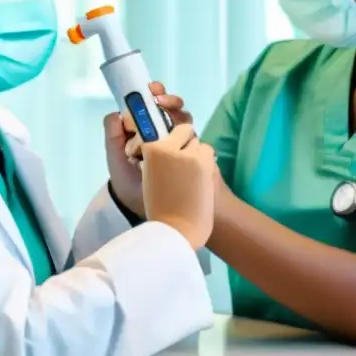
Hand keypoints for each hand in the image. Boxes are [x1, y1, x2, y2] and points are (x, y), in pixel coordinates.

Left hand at [104, 83, 191, 215]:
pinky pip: (194, 138)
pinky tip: (185, 137)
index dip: (152, 93)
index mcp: (143, 128)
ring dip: (179, 112)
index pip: (150, 104)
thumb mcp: (116, 158)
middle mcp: (162, 131)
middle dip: (169, 99)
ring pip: (183, 119)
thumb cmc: (128, 181)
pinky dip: (191, 134)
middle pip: (170, 107)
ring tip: (169, 114)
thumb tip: (116, 113)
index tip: (150, 90)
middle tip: (160, 100)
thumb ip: (113, 136)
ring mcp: (178, 142)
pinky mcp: (191, 154)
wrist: (144, 206)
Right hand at [141, 124, 216, 250]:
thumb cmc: (159, 207)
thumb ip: (155, 157)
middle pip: (182, 130)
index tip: (167, 152)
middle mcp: (167, 146)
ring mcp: (187, 152)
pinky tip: (200, 175)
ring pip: (196, 141)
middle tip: (181, 163)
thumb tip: (167, 145)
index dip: (166, 138)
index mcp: (150, 149)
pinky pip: (207, 150)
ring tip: (191, 171)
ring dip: (195, 151)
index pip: (160, 128)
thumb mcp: (147, 176)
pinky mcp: (203, 161)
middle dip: (183, 142)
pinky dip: (205, 159)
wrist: (177, 227)